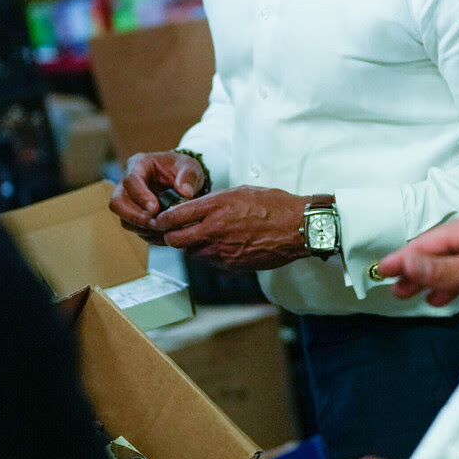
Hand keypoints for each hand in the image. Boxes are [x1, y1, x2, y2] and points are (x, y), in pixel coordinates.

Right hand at [110, 151, 208, 241]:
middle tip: (156, 224)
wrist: (182, 177)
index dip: (141, 196)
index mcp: (138, 164)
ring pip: (124, 219)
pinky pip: (134, 229)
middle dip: (135, 217)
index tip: (155, 209)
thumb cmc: (182, 168)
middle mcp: (127, 183)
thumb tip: (185, 193)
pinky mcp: (134, 215)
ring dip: (142, 228)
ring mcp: (128, 201)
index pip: (131, 181)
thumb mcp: (190, 166)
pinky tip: (164, 235)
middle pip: (117, 203)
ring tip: (163, 230)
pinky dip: (149, 235)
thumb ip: (188, 177)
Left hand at [151, 186, 307, 269]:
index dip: (162, 220)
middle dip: (171, 236)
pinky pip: (211, 261)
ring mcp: (222, 252)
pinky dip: (211, 254)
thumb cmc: (273, 205)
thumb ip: (212, 202)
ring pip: (192, 253)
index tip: (161, 219)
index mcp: (215, 208)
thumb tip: (193, 208)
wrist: (297, 228)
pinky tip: (223, 245)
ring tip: (203, 236)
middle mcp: (214, 232)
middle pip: (175, 240)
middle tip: (174, 231)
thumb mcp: (239, 192)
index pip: (173, 217)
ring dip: (192, 246)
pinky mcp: (232, 266)